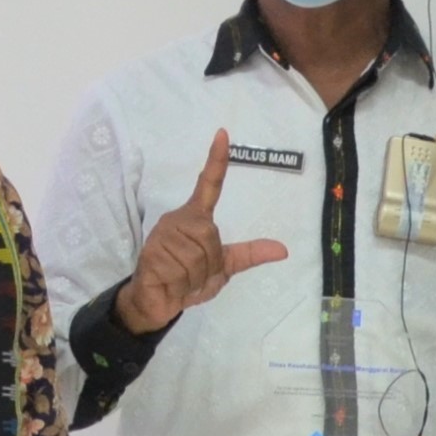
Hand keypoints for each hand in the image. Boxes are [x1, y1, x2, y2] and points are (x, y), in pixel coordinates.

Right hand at [116, 128, 291, 334]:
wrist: (156, 301)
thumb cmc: (188, 279)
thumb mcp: (223, 268)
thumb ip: (248, 255)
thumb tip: (284, 250)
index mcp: (197, 218)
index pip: (209, 185)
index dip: (217, 161)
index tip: (223, 134)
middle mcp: (179, 219)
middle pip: (211, 238)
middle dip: (208, 266)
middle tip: (194, 275)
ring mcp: (163, 233)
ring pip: (197, 257)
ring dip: (194, 278)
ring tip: (181, 279)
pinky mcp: (152, 250)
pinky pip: (179, 269)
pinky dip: (180, 284)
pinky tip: (169, 282)